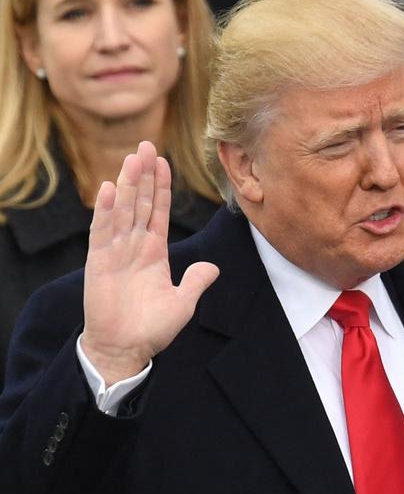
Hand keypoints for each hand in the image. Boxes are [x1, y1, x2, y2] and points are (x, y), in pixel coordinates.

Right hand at [81, 141, 218, 384]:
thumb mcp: (183, 302)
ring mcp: (116, 252)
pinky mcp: (99, 263)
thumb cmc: (152, 328)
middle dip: (144, 175)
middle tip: (147, 144)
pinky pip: (103, 232)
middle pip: (140, 203)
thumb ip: (196, 281)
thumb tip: (213, 267)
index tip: (163, 162)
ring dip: (127, 184)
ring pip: (123, 210)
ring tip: (133, 157)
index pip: (159, 211)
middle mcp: (134, 246)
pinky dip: (106, 211)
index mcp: (154, 252)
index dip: (161, 187)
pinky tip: (109, 189)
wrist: (125, 349)